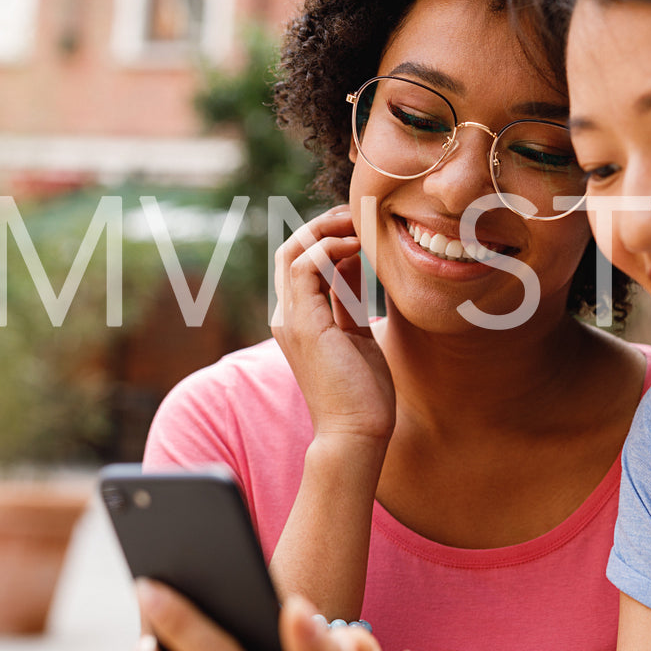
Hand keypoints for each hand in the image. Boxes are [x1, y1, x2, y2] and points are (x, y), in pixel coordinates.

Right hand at [272, 205, 395, 447]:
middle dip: (324, 227)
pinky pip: (304, 267)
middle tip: (358, 217)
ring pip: (294, 251)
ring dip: (327, 231)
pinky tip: (356, 247)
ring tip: (358, 225)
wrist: (356, 434)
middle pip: (292, 250)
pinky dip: (328, 248)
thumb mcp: (358, 334)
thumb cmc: (363, 394)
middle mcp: (287, 316)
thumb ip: (350, 301)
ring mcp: (290, 320)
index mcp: (299, 320)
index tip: (361, 230)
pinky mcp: (303, 324)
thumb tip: (358, 266)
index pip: (302, 263)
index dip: (329, 239)